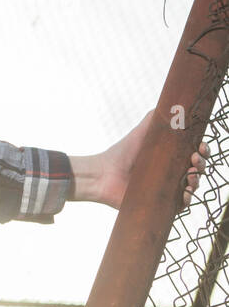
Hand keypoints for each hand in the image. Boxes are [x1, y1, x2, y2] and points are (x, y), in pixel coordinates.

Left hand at [71, 108, 208, 209]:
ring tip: (189, 176)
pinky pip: (181, 205)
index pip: (196, 153)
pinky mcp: (161, 203)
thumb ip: (156, 117)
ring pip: (193, 187)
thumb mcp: (143, 131)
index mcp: (172, 156)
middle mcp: (173, 172)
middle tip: (193, 160)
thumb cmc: (123, 152)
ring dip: (197, 181)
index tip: (200, 147)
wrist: (104, 174)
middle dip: (201, 164)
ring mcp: (168, 188)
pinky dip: (187, 199)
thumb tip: (174, 101)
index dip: (203, 150)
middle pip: (198, 169)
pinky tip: (184, 193)